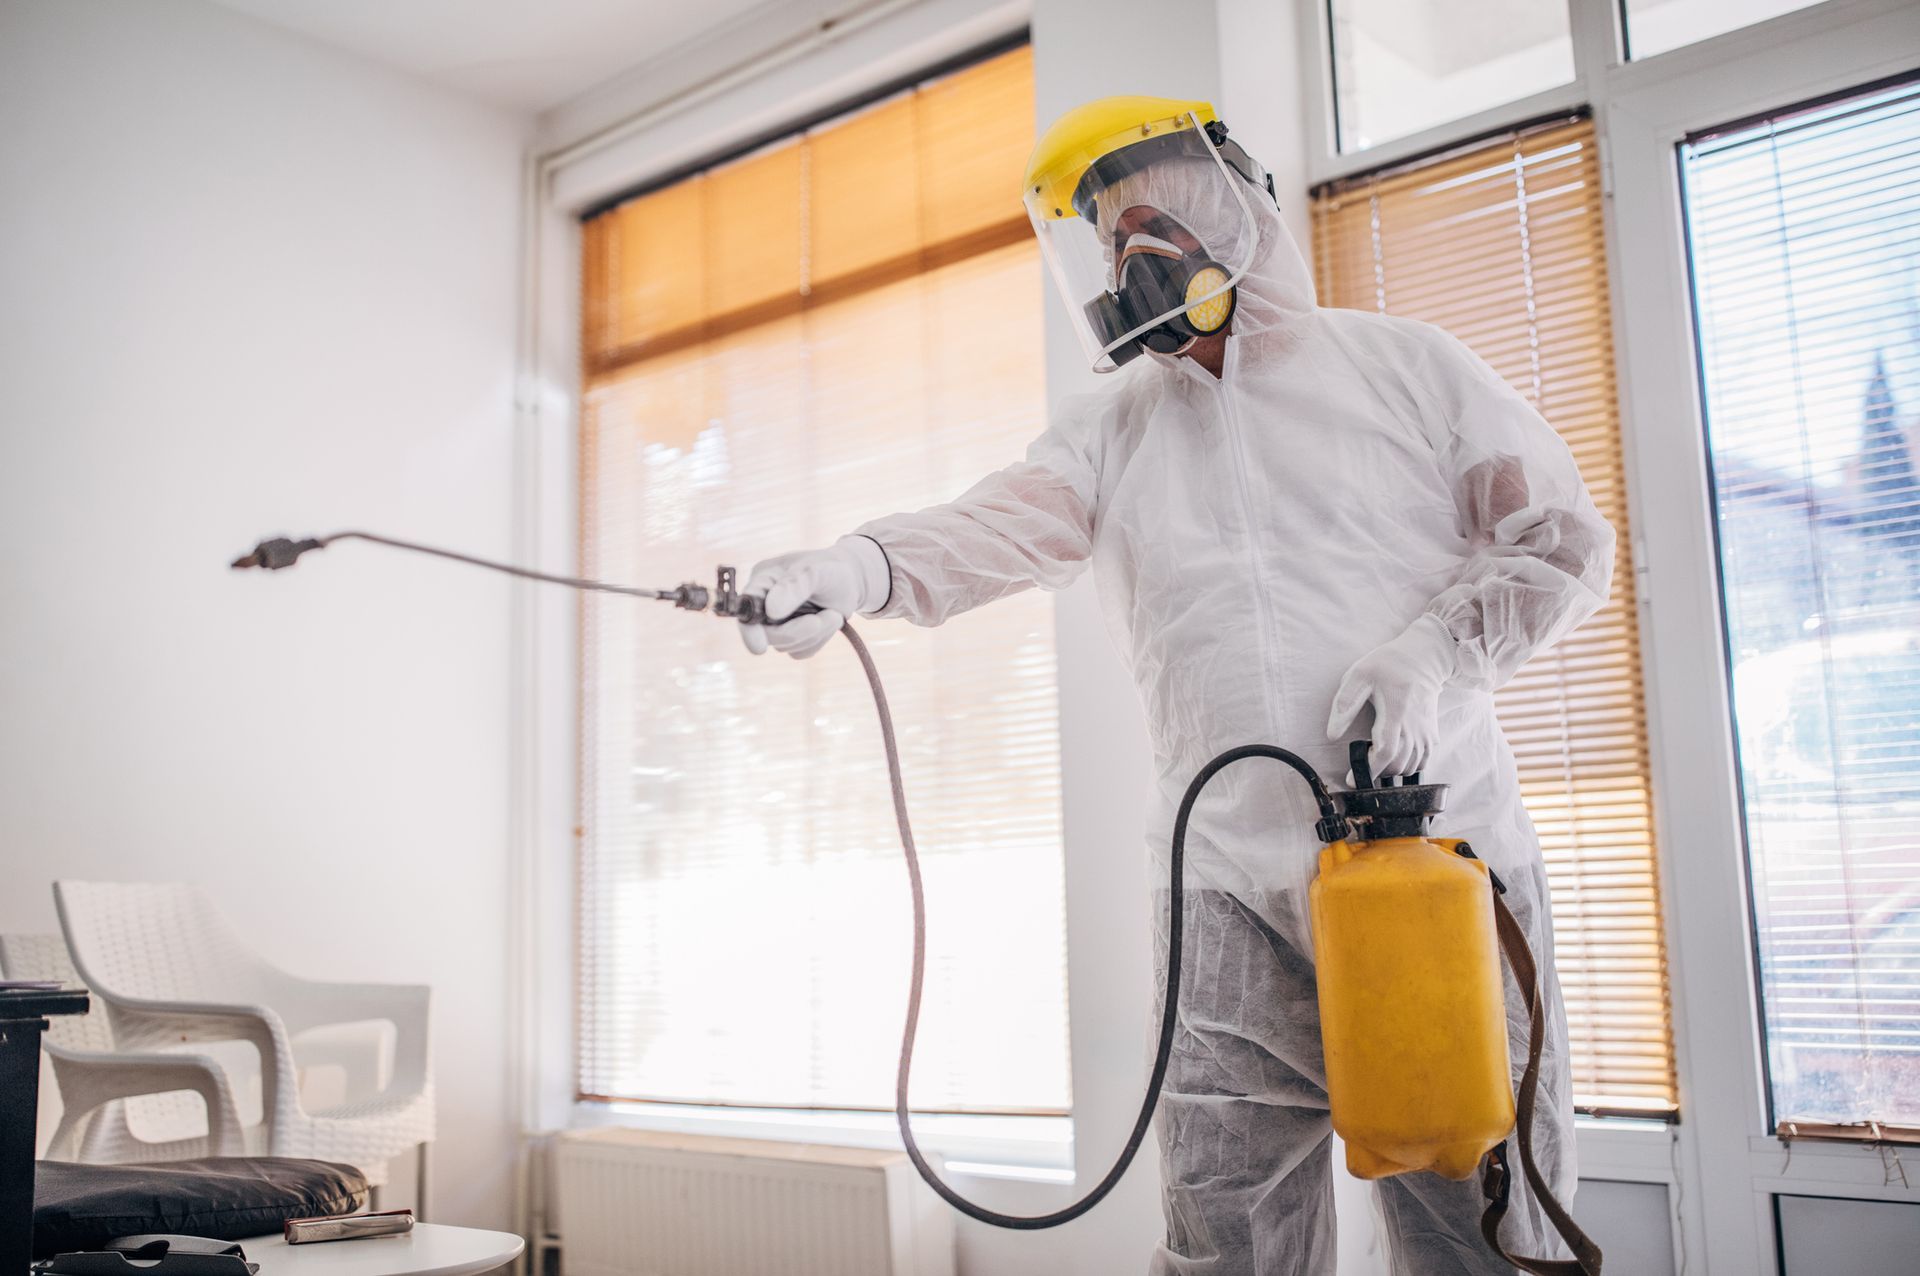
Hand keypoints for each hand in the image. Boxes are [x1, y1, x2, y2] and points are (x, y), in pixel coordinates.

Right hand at [739, 536, 889, 658]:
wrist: (850, 580)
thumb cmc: (830, 569)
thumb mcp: (816, 571)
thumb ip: (793, 587)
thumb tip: (771, 611)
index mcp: (762, 581)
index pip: (746, 607)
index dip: (749, 629)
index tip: (759, 647)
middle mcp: (764, 603)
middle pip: (767, 634)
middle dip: (799, 631)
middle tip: (831, 616)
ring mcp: (776, 624)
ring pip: (786, 645)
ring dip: (816, 633)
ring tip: (833, 612)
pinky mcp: (792, 638)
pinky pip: (801, 651)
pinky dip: (820, 639)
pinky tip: (828, 620)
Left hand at [1326, 614, 1457, 777]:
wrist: (1424, 658)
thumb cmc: (1388, 665)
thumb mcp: (1360, 675)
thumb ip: (1345, 705)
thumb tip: (1332, 735)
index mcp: (1396, 712)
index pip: (1386, 751)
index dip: (1369, 769)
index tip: (1352, 779)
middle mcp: (1415, 726)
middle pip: (1398, 765)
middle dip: (1377, 772)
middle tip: (1361, 765)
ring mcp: (1426, 731)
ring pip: (1411, 767)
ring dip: (1391, 771)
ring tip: (1376, 759)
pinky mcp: (1432, 733)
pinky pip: (1422, 761)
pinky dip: (1408, 766)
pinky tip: (1394, 757)